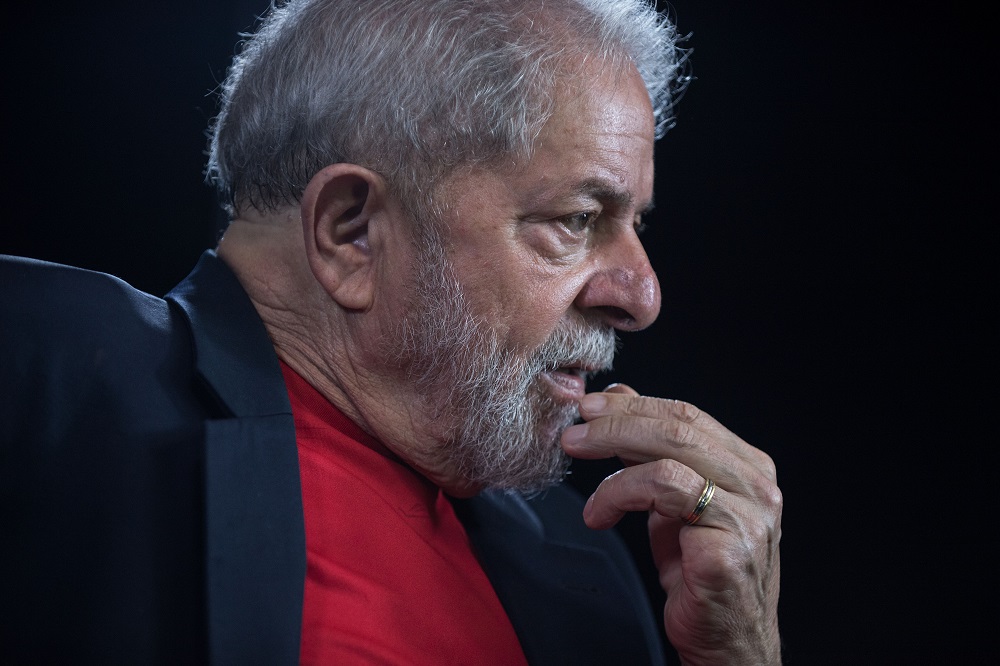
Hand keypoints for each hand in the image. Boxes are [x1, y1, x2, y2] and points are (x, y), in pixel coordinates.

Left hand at [561, 384, 781, 664]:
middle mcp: (757, 485)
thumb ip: (651, 450)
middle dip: (615, 420)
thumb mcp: (670, 501)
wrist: (726, 642)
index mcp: (748, 466)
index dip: (632, 404)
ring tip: (578, 462)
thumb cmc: (697, 573)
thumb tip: (619, 396)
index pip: (687, 414)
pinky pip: (665, 493)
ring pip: (672, 454)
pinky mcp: (728, 546)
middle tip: (574, 429)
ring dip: (612, 452)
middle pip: (679, 426)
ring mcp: (748, 514)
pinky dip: (620, 494)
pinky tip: (598, 513)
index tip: (588, 406)